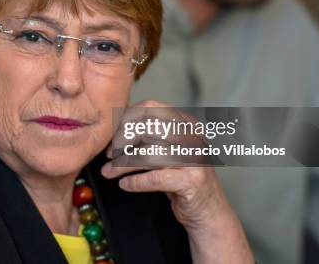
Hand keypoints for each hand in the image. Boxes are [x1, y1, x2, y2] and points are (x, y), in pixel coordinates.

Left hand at [102, 100, 253, 262]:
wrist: (209, 211)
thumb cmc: (183, 179)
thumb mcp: (167, 151)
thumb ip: (148, 136)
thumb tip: (114, 129)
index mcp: (186, 123)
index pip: (150, 108)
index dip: (127, 120)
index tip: (113, 136)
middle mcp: (192, 136)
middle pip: (146, 128)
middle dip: (121, 141)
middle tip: (109, 155)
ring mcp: (194, 158)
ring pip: (147, 154)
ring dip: (122, 165)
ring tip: (109, 172)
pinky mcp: (192, 181)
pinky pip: (154, 178)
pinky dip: (134, 182)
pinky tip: (125, 184)